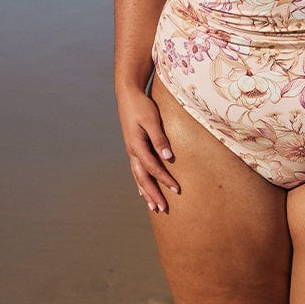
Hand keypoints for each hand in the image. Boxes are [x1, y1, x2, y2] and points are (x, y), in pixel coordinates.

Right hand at [117, 88, 179, 212]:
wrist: (127, 95)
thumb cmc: (141, 106)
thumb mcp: (152, 120)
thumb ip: (159, 138)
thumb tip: (168, 157)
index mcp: (136, 145)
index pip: (153, 168)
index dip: (165, 180)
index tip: (177, 189)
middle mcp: (132, 151)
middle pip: (142, 178)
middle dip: (153, 194)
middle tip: (162, 208)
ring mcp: (131, 150)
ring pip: (138, 176)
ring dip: (146, 191)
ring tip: (153, 206)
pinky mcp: (133, 147)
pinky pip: (136, 169)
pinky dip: (141, 181)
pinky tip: (143, 189)